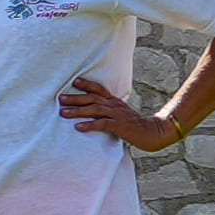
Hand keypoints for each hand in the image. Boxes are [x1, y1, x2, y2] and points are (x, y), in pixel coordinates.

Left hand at [55, 76, 180, 152]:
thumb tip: (93, 111)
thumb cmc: (134, 125)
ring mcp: (117, 115)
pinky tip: (78, 127)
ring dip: (78, 111)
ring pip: (95, 110)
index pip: (99, 89)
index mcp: (115, 102)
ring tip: (63, 113)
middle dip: (75, 98)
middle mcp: (115, 106)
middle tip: (60, 99)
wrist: (153, 131)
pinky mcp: (120, 126)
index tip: (74, 82)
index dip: (87, 85)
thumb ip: (108, 111)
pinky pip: (103, 124)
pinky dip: (90, 125)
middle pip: (93, 98)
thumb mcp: (120, 114)